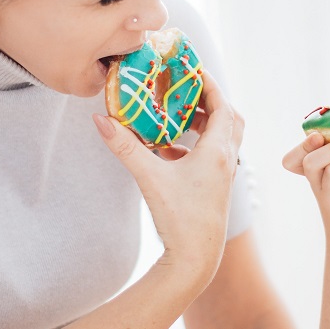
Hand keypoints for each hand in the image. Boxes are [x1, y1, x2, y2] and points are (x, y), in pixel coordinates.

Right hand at [93, 71, 242, 280]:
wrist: (196, 260)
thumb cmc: (179, 219)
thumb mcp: (149, 177)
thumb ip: (125, 147)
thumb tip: (101, 119)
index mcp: (217, 152)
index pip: (223, 105)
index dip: (210, 85)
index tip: (193, 69)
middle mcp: (226, 161)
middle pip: (229, 119)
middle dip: (210, 101)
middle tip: (186, 90)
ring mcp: (223, 176)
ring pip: (222, 138)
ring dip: (203, 124)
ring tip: (177, 116)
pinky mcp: (216, 189)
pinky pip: (212, 157)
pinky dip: (195, 146)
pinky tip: (168, 150)